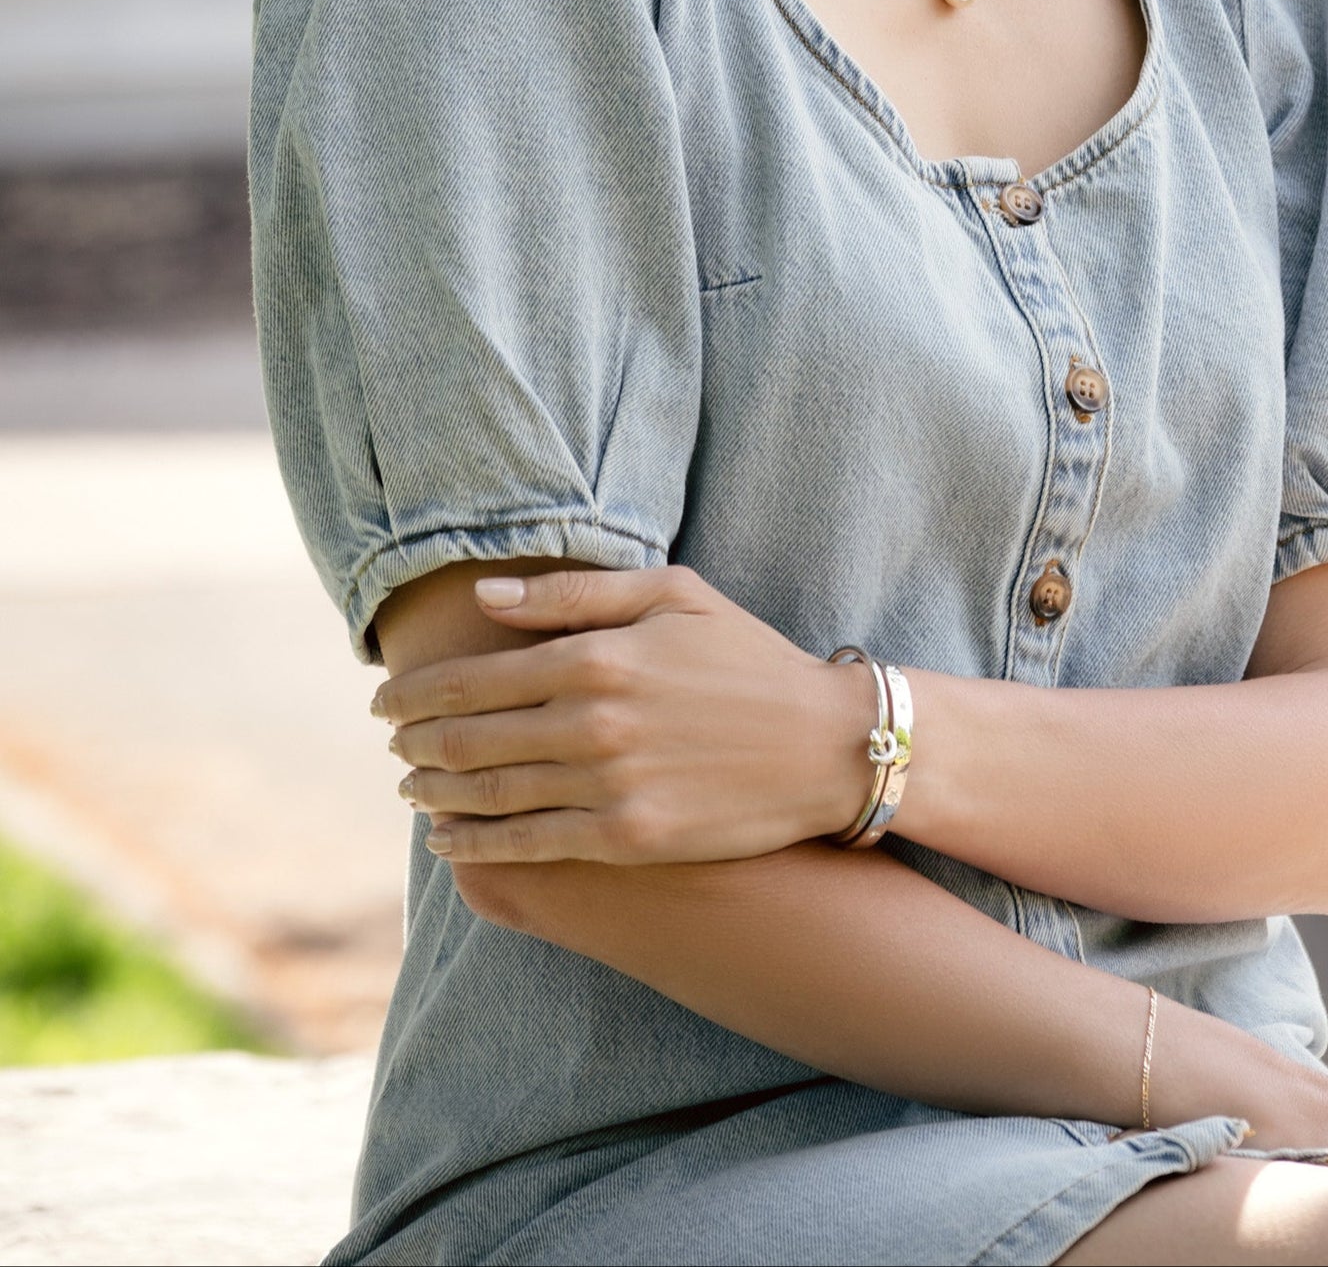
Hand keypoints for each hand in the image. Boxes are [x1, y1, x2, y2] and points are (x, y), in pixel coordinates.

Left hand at [372, 566, 878, 863]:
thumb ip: (576, 594)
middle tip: (392, 744)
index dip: (415, 693)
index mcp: (598, 656)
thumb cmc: (752, 660)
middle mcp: (594, 722)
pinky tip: (448, 840)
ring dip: (435, 792)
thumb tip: (489, 600)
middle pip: (468, 739)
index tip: (386, 700)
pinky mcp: (630, 838)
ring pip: (489, 794)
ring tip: (412, 787)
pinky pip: (530, 844)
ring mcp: (610, 785)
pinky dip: (476, 842)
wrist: (829, 745)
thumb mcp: (676, 596)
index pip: (473, 679)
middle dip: (415, 743)